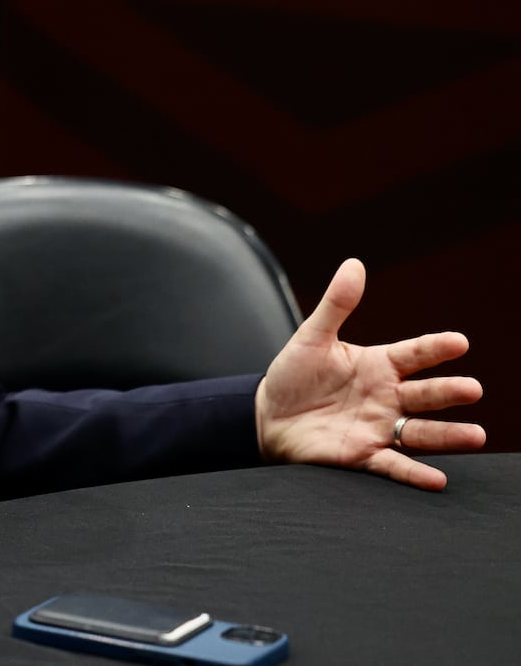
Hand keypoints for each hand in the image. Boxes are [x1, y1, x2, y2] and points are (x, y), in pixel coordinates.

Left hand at [255, 258, 484, 489]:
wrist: (267, 417)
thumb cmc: (293, 376)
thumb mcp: (312, 337)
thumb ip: (336, 304)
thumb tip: (354, 263)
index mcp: (379, 365)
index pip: (414, 354)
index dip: (435, 348)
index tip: (459, 342)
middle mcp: (387, 397)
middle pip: (425, 394)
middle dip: (449, 392)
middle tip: (472, 389)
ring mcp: (378, 427)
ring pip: (420, 432)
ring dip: (448, 435)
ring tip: (476, 435)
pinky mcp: (362, 455)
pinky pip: (393, 465)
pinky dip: (413, 473)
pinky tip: (437, 479)